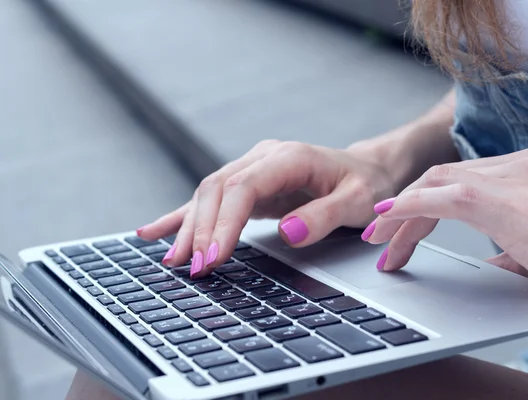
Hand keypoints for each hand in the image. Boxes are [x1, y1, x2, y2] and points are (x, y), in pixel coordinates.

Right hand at [138, 140, 397, 276]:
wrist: (367, 170)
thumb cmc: (365, 185)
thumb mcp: (358, 201)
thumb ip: (325, 215)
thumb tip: (288, 231)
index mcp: (288, 158)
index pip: (243, 188)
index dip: (225, 223)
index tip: (214, 257)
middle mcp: (264, 158)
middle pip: (217, 189)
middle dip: (201, 230)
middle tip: (194, 270)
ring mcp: (253, 169)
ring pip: (207, 195)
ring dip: (188, 228)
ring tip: (172, 261)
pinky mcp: (248, 184)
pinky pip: (210, 200)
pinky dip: (182, 216)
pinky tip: (154, 231)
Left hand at [364, 148, 527, 303]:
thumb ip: (510, 241)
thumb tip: (491, 260)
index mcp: (526, 169)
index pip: (456, 178)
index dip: (419, 201)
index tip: (393, 224)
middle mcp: (521, 164)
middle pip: (441, 178)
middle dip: (403, 209)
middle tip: (376, 238)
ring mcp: (518, 178)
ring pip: (437, 185)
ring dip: (400, 214)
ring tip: (377, 239)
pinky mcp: (510, 202)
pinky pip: (447, 197)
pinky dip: (411, 207)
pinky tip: (389, 219)